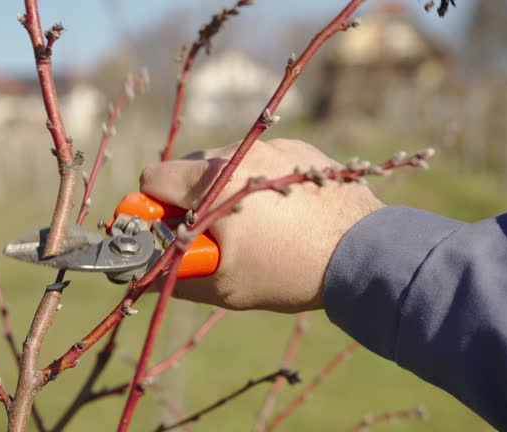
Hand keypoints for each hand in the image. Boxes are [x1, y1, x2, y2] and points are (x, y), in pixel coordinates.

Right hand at [140, 139, 383, 312]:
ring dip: (225, 189)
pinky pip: (261, 160)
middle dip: (189, 199)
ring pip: (225, 163)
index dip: (152, 208)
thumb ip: (173, 275)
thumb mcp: (223, 285)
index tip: (168, 230)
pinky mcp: (300, 148)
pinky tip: (284, 213)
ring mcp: (272, 146)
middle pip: (187, 168)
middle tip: (214, 234)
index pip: (152, 178)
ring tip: (256, 225)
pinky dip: (260, 182)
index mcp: (211, 180)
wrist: (365, 254)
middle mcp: (238, 152)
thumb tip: (141, 274)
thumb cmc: (288, 271)